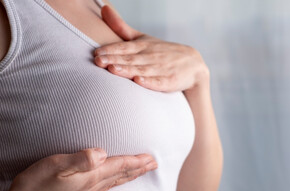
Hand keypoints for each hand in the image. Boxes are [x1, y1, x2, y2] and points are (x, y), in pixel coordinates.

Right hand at [0, 148, 156, 190]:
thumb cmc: (35, 185)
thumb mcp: (56, 165)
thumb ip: (81, 159)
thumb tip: (102, 152)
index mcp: (90, 176)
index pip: (119, 165)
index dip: (136, 161)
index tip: (151, 158)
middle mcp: (91, 187)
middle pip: (121, 175)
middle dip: (139, 168)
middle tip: (154, 164)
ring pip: (115, 185)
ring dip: (131, 178)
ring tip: (143, 173)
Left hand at [93, 5, 209, 92]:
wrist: (193, 64)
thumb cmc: (162, 52)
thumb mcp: (143, 38)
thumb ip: (121, 28)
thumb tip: (104, 9)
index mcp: (143, 46)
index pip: (124, 48)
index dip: (110, 50)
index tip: (96, 53)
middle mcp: (151, 56)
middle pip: (130, 59)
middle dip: (114, 60)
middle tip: (98, 61)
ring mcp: (161, 69)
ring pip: (142, 69)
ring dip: (128, 70)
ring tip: (113, 70)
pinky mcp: (170, 81)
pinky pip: (159, 82)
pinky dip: (150, 82)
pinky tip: (139, 81)